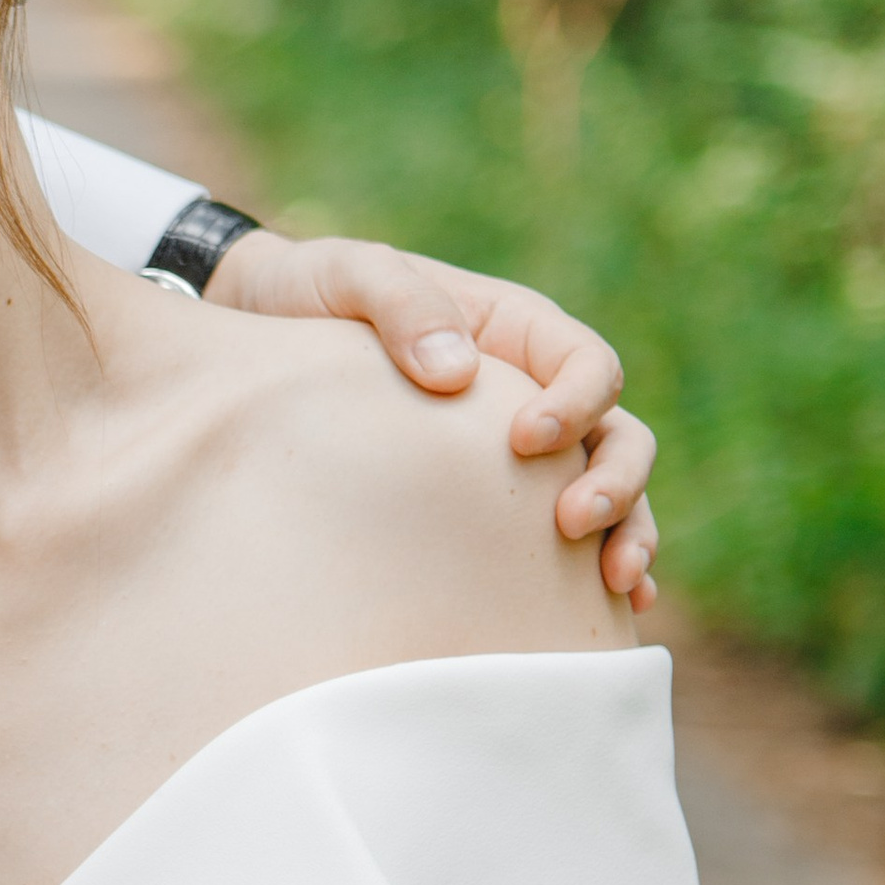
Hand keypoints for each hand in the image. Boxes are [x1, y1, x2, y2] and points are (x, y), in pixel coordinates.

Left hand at [204, 228, 659, 608]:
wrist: (258, 330)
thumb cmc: (310, 293)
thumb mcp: (351, 276)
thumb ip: (402, 304)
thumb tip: (457, 373)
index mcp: (513, 331)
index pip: (586, 365)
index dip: (575, 404)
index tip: (522, 442)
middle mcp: (530, 392)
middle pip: (617, 436)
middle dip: (616, 482)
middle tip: (573, 524)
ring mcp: (514, 454)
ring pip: (607, 492)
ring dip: (626, 533)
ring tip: (615, 582)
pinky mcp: (488, 502)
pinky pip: (559, 539)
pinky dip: (597, 572)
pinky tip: (615, 608)